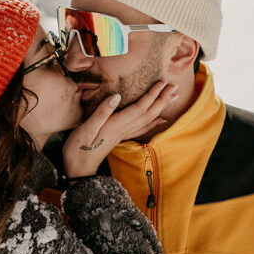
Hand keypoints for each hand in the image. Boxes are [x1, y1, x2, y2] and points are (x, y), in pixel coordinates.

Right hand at [62, 81, 176, 178]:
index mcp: (116, 125)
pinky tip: (160, 118)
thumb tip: (117, 95)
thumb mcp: (86, 129)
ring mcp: (123, 134)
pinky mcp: (120, 136)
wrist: (78, 171)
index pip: (139, 107)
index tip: (162, 82)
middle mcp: (123, 129)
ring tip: (173, 98)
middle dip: (162, 99)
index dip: (152, 94)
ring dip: (161, 107)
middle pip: (148, 113)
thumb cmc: (78, 150)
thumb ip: (102, 112)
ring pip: (148, 119)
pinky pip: (142, 127)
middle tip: (175, 87)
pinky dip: (153, 121)